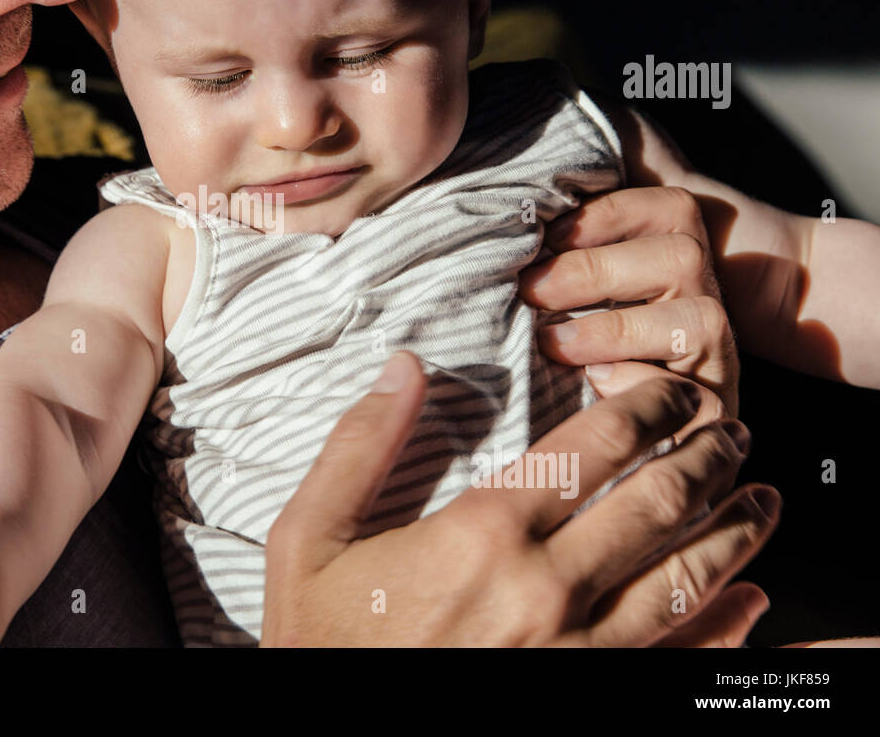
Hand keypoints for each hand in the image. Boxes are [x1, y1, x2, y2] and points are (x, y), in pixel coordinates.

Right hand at [261, 352, 778, 646]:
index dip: (648, 411)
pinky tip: (750, 601)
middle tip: (729, 429)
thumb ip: (358, 447)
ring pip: (685, 581)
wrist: (329, 732)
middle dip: (705, 456)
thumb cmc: (323, 642)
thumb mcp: (309, 538)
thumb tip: (404, 366)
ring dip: (733, 531)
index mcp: (483, 537)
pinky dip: (725, 628)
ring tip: (757, 497)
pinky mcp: (589, 696)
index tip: (673, 393)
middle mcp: (545, 591)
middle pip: (657, 505)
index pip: (593, 450)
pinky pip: (677, 660)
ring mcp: (577, 654)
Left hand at [520, 186, 738, 418]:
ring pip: (700, 323)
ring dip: (616, 329)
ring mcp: (719, 355)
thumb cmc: (580, 334)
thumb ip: (567, 235)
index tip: (543, 236)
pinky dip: (643, 389)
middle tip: (531, 291)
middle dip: (595, 270)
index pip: (667, 207)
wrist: (649, 423)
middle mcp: (709, 296)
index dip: (601, 216)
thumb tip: (514, 192)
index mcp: (681, 248)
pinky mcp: (716, 413)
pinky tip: (595, 386)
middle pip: (681, 258)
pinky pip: (702, 402)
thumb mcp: (578, 275)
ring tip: (553, 343)